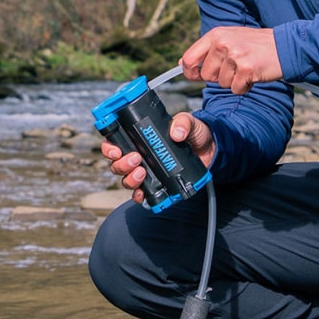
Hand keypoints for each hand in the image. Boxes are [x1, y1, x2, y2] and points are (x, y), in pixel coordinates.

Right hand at [100, 111, 216, 204]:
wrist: (209, 148)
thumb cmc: (193, 133)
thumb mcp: (189, 122)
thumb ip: (183, 122)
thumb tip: (176, 133)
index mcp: (138, 138)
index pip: (114, 142)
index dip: (109, 148)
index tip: (116, 150)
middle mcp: (138, 156)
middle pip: (117, 164)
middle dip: (122, 164)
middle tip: (136, 159)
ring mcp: (147, 171)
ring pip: (126, 180)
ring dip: (130, 179)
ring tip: (143, 172)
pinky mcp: (157, 184)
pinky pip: (142, 194)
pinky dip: (140, 196)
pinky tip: (143, 193)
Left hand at [181, 26, 280, 94]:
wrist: (285, 46)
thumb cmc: (255, 46)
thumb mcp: (228, 39)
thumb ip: (206, 50)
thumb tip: (183, 63)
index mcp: (216, 35)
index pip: (189, 58)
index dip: (190, 72)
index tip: (196, 77)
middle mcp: (223, 43)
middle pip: (206, 76)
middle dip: (219, 77)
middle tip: (235, 67)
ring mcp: (235, 55)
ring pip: (222, 83)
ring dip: (234, 81)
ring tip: (246, 68)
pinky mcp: (246, 68)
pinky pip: (236, 89)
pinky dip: (244, 87)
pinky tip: (253, 75)